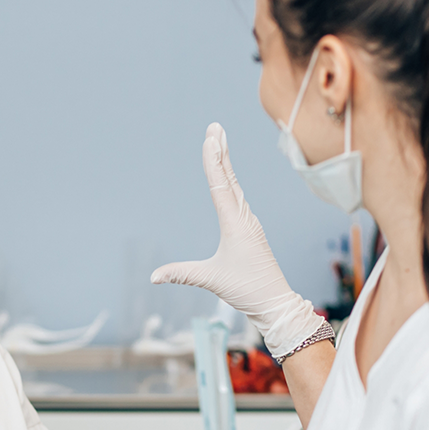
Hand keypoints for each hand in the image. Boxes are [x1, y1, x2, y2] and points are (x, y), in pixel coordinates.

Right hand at [153, 123, 322, 358]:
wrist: (275, 302)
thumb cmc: (247, 290)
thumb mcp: (212, 280)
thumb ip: (182, 274)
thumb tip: (153, 277)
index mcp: (235, 224)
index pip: (221, 186)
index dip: (213, 162)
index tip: (210, 139)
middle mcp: (244, 218)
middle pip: (230, 178)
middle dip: (221, 152)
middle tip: (215, 127)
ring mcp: (248, 223)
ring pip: (235, 186)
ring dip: (226, 163)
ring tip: (220, 142)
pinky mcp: (249, 230)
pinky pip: (237, 198)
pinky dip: (230, 181)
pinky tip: (227, 177)